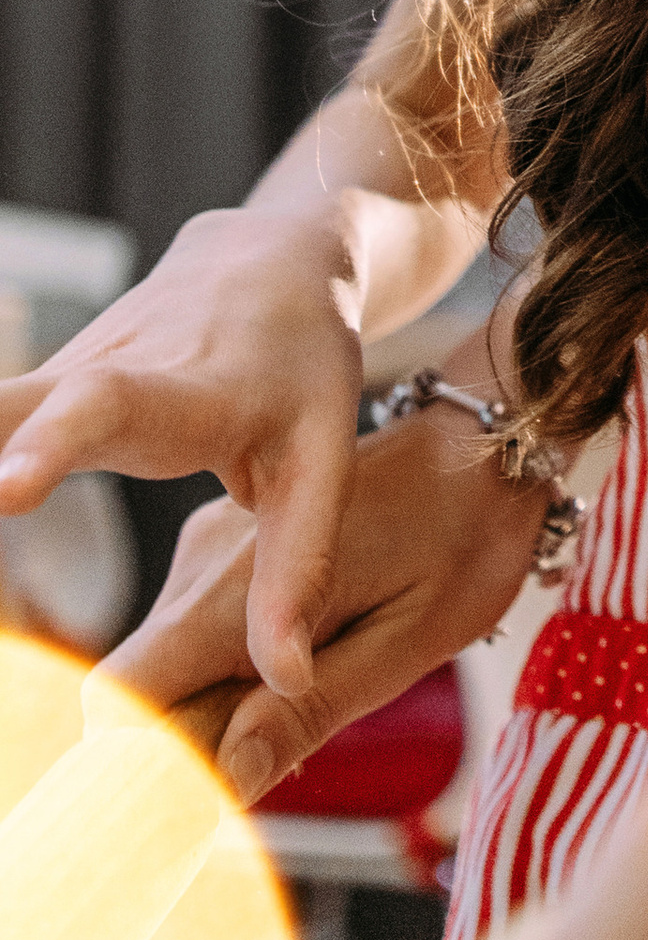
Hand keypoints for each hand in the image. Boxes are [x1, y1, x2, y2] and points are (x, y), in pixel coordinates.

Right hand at [0, 201, 376, 695]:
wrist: (271, 255)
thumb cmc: (305, 368)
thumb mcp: (324, 462)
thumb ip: (297, 570)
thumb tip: (284, 683)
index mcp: (189, 388)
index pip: (118, 406)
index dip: (60, 444)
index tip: (5, 488)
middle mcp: (112, 366)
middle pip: (9, 407)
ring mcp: (63, 368)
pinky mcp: (35, 381)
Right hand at [101, 391, 552, 806]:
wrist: (488, 448)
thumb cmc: (468, 537)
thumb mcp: (406, 644)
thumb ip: (308, 712)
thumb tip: (226, 781)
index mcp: (239, 588)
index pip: (125, 695)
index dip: (132, 766)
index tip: (177, 816)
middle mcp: (204, 563)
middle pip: (139, 693)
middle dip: (181, 752)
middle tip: (266, 774)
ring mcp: (212, 551)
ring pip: (169, 669)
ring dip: (211, 718)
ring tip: (301, 724)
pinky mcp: (230, 553)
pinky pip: (200, 637)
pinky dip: (231, 681)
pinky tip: (301, 683)